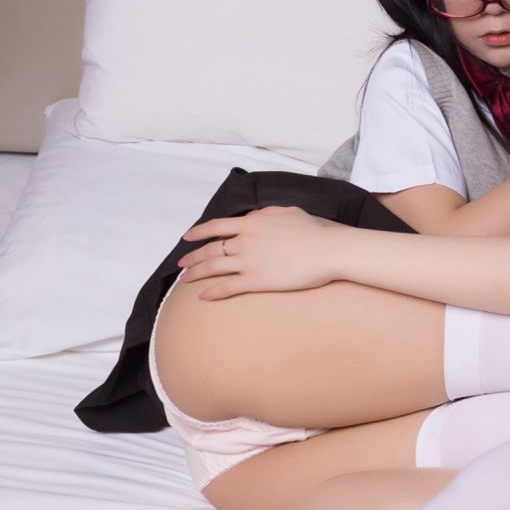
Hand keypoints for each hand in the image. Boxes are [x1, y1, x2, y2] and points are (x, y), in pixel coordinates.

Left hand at [177, 208, 344, 297]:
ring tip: (185, 279)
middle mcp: (245, 240)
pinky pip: (228, 287)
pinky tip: (203, 297)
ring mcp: (249, 261)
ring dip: (196, 273)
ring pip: (213, 267)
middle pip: (210, 249)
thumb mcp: (286, 212)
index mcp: (251, 222)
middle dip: (192, 257)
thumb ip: (265, 213)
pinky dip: (212, 292)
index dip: (198, 232)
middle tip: (181, 264)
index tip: (186, 237)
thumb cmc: (313, 231)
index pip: (215, 226)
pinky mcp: (257, 281)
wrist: (328, 250)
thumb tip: (254, 215)